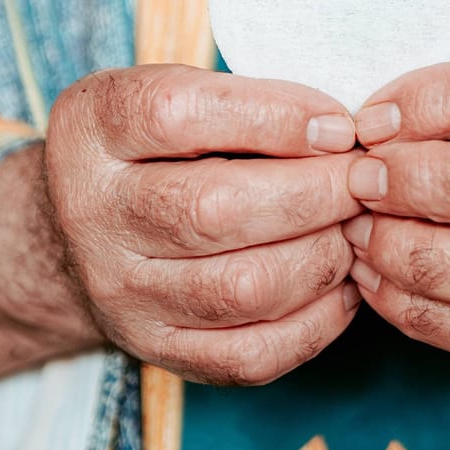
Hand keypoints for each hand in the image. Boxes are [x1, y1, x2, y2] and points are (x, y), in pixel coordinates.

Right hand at [44, 64, 365, 384]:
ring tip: (353, 230)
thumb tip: (342, 135)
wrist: (84, 233)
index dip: (274, 118)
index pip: (177, 114)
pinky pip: (251, 354)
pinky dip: (316, 322)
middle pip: (215, 209)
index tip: (339, 128)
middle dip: (316, 194)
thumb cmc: (155, 148)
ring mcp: (121, 292)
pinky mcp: (156, 349)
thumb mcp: (172, 95)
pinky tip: (339, 286)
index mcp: (93, 128)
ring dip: (323, 257)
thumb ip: (246, 101)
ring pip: (242, 288)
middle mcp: (93, 213)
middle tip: (365, 183)